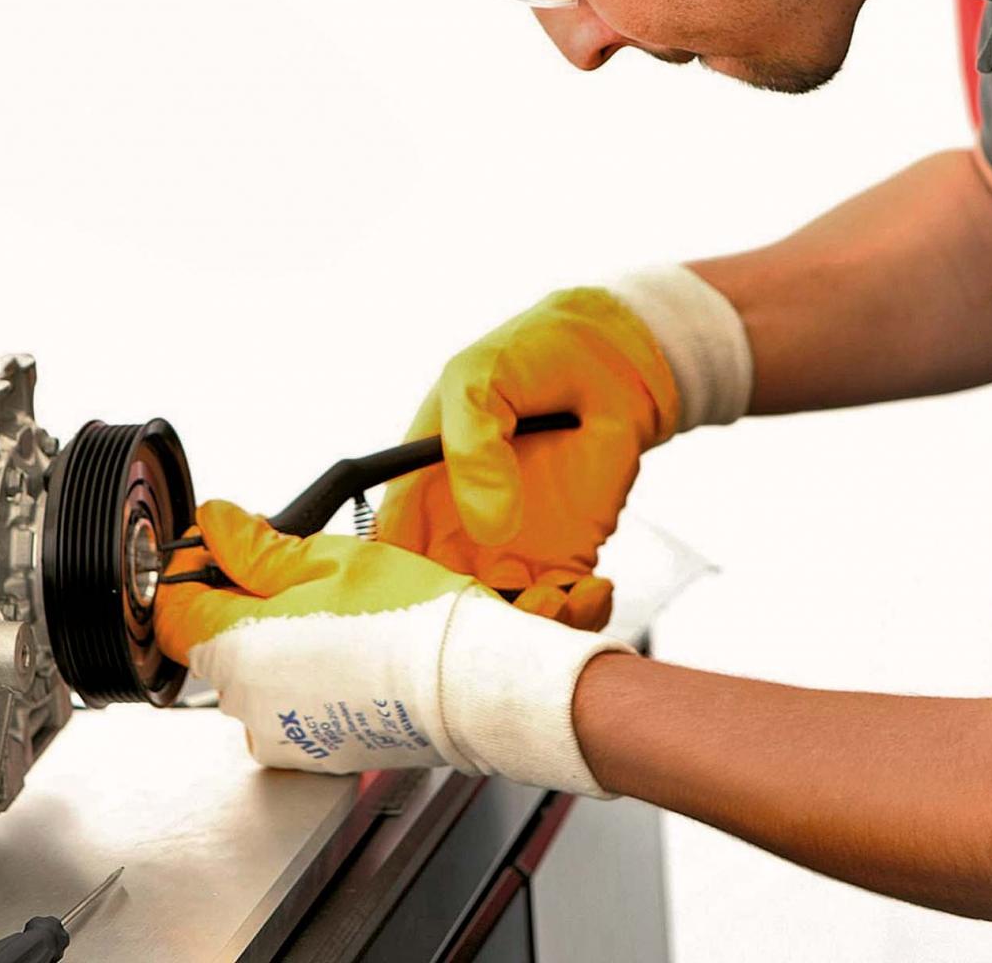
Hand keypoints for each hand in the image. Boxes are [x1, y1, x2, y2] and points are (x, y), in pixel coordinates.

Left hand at [156, 500, 625, 793]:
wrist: (474, 686)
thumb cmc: (413, 622)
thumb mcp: (327, 558)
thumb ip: (255, 545)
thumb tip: (214, 524)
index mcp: (237, 647)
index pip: (168, 608)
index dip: (189, 569)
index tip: (219, 547)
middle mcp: (245, 703)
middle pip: (211, 639)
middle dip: (241, 601)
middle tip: (298, 573)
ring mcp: (278, 735)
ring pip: (250, 674)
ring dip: (273, 640)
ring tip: (334, 615)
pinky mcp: (311, 753)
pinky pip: (284, 706)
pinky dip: (301, 679)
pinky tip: (346, 654)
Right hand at [375, 288, 678, 629]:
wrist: (608, 359)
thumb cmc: (526, 357)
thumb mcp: (476, 381)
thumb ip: (471, 445)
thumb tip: (489, 525)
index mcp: (416, 495)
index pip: (383, 564)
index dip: (392, 599)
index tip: (421, 612)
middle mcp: (457, 535)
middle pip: (440, 613)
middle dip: (460, 633)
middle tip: (493, 618)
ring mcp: (511, 552)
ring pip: (502, 624)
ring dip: (521, 633)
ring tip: (549, 601)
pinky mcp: (566, 560)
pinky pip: (565, 612)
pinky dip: (578, 618)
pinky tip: (591, 588)